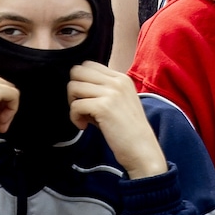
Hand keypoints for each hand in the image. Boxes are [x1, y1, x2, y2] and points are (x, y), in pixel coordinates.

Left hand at [67, 62, 165, 176]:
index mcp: (121, 78)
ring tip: (83, 118)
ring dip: (73, 104)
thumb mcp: (118, 102)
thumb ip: (101, 91)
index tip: (86, 99)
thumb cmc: (128, 130)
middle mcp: (117, 81)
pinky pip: (75, 105)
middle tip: (80, 107)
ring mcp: (111, 92)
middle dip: (73, 90)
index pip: (88, 65)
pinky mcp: (103, 106)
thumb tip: (76, 89)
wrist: (142, 149)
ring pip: (73, 87)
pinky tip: (84, 126)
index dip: (81, 82)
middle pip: (77, 71)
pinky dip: (74, 117)